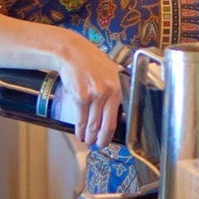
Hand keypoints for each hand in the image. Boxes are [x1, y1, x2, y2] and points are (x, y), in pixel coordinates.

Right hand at [51, 31, 122, 149]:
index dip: (117, 131)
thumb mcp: (113, 74)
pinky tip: (80, 134)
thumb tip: (118, 115)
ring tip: (88, 141)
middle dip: (103, 140)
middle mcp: (112, 92)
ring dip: (90, 137)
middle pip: (108, 126)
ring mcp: (96, 95)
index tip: (112, 138)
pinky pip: (81, 120)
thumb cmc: (93, 63)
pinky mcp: (81, 97)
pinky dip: (80, 130)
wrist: (74, 53)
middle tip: (99, 145)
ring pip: (94, 125)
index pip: (124, 116)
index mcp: (123, 87)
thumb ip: (118, 91)